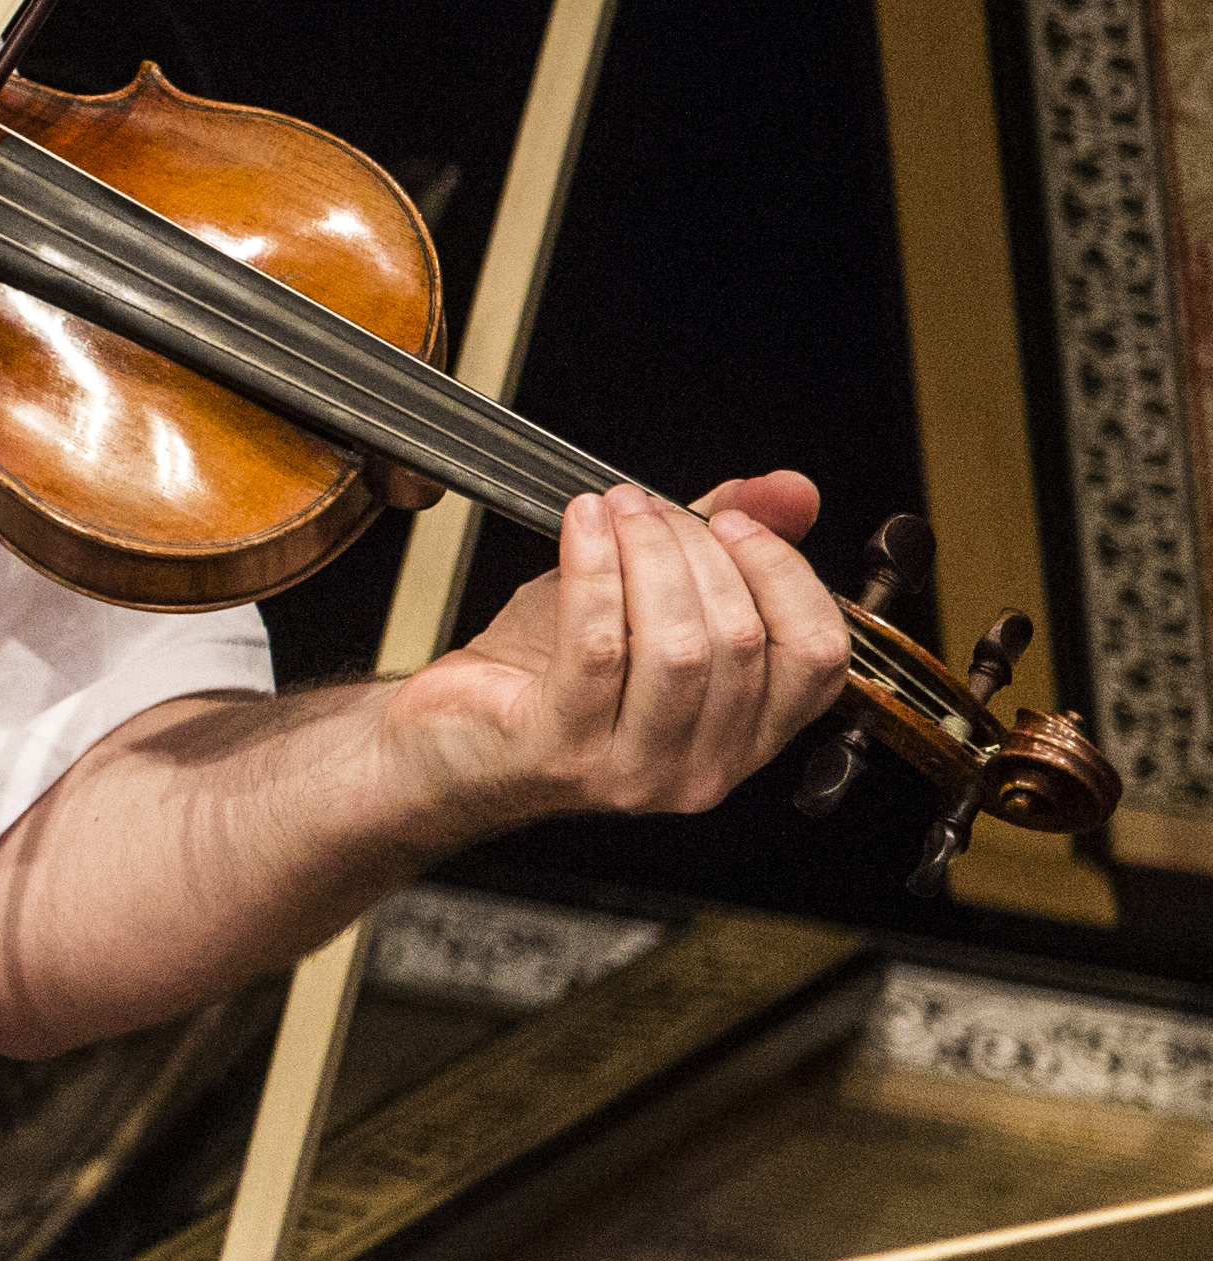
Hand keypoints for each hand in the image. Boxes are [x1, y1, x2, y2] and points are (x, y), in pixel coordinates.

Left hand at [389, 473, 852, 829]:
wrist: (443, 741)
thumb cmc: (544, 678)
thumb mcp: (645, 603)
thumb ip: (724, 550)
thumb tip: (792, 490)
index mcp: (746, 736)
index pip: (817, 659)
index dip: (785, 575)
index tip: (736, 520)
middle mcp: (705, 768)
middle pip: (741, 640)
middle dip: (696, 550)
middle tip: (648, 505)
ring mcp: (635, 770)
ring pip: (677, 648)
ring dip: (647, 557)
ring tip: (615, 510)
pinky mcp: (562, 750)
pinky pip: (596, 647)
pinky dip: (592, 571)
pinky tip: (579, 526)